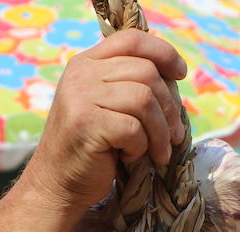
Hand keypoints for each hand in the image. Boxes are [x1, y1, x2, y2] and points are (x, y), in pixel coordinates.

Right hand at [22, 30, 187, 211]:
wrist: (59, 184)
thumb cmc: (94, 149)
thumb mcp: (110, 107)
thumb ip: (131, 85)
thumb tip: (175, 78)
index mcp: (88, 63)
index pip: (131, 39)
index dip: (163, 52)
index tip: (180, 73)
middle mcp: (81, 74)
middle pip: (146, 72)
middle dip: (169, 107)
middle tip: (174, 136)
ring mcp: (80, 97)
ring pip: (144, 99)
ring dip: (160, 132)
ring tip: (158, 152)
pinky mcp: (86, 124)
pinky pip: (133, 128)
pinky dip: (141, 147)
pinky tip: (130, 157)